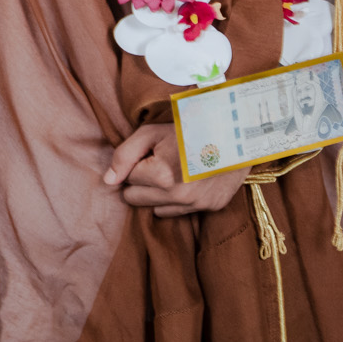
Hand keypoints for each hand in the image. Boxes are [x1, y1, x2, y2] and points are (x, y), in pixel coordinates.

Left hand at [104, 122, 248, 215]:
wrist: (234, 133)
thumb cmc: (187, 129)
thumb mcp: (150, 133)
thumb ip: (124, 156)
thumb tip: (108, 182)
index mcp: (162, 176)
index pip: (126, 181)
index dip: (135, 165)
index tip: (150, 154)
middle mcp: (179, 196)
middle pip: (136, 200)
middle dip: (141, 183)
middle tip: (157, 164)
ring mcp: (196, 205)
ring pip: (156, 210)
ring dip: (157, 195)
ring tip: (172, 173)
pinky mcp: (210, 208)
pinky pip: (179, 212)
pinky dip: (177, 200)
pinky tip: (187, 182)